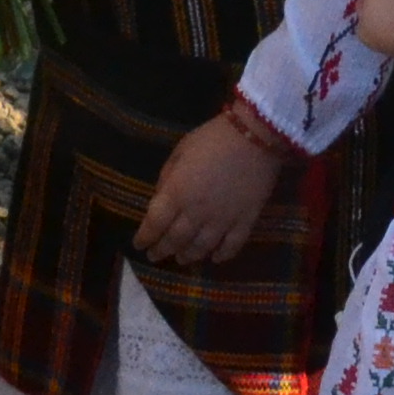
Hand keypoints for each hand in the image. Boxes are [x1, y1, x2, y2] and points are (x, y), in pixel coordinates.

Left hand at [132, 109, 285, 266]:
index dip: (145, 237)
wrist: (255, 135)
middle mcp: (196, 213)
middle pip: (175, 240)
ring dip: (188, 256)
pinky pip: (232, 246)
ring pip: (201, 247)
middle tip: (155, 256)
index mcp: (177, 193)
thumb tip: (160, 198)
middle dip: (162, 250)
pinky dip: (222, 255)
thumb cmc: (212, 138)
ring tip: (182, 259)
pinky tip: (215, 258)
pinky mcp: (245, 221)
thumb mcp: (180, 151)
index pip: (154, 224)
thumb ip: (167, 177)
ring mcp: (222, 220)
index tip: (138, 244)